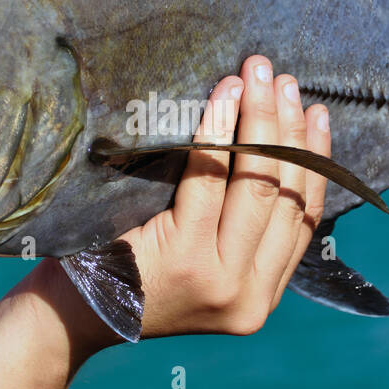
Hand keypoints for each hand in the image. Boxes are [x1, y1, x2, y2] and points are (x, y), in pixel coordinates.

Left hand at [39, 55, 330, 355]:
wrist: (72, 314)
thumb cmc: (133, 274)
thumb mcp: (202, 266)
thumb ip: (240, 234)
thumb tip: (278, 151)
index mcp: (261, 298)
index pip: (306, 219)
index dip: (315, 160)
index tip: (317, 114)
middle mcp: (249, 296)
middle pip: (286, 195)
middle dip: (289, 128)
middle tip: (283, 79)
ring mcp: (219, 280)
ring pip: (256, 184)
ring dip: (261, 119)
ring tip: (256, 75)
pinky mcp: (184, 258)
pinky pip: (209, 179)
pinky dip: (219, 131)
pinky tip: (222, 97)